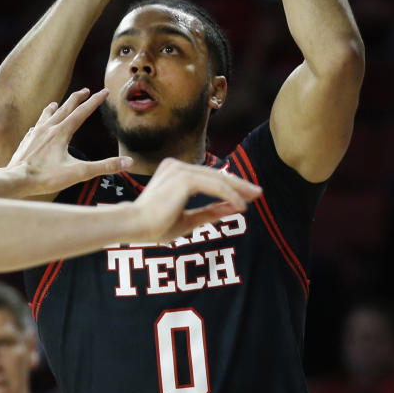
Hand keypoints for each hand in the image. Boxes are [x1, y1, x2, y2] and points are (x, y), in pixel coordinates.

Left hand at [4, 88, 131, 196]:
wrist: (16, 179)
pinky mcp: (26, 142)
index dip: (95, 101)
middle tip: (85, 90)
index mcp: (62, 132)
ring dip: (55, 108)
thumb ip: (104, 166)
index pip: (82, 112)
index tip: (104, 91)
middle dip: (77, 98)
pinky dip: (40, 124)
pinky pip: (34, 128)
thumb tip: (128, 162)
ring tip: (57, 103)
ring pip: (46, 115)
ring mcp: (35, 134)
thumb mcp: (79, 172)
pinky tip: (37, 127)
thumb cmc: (46, 177)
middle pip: (65, 108)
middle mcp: (48, 128)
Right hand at [133, 157, 261, 242]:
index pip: (207, 177)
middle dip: (238, 184)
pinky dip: (229, 195)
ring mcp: (179, 169)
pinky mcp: (184, 178)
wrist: (135, 225)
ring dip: (238, 189)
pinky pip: (214, 186)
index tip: (246, 195)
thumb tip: (232, 208)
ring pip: (216, 178)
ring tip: (254, 197)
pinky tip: (241, 206)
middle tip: (257, 192)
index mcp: (173, 172)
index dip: (229, 185)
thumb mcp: (188, 219)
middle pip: (215, 174)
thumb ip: (209, 212)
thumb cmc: (155, 225)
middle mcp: (176, 166)